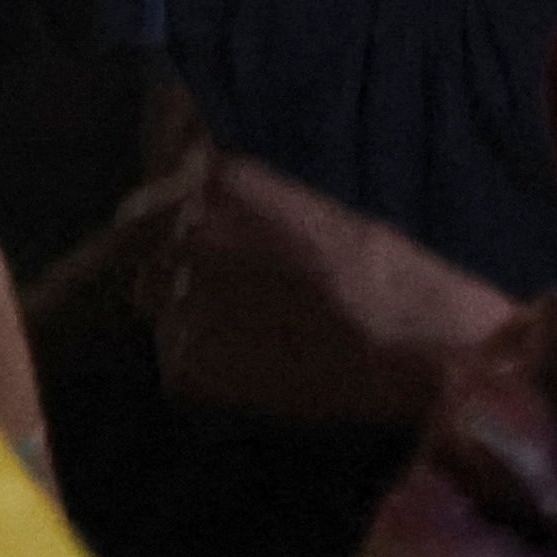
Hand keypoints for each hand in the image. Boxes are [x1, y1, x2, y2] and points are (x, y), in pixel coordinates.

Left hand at [122, 145, 511, 428]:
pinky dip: (208, 371)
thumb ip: (246, 204)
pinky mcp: (188, 364)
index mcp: (221, 184)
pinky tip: (260, 370)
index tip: (191, 256)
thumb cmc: (385, 268)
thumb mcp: (312, 203)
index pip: (146, 209)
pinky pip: (178, 365)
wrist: (410, 341)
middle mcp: (189, 235)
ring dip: (193, 325)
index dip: (166, 237)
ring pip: (162, 316)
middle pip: (149, 265)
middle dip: (180, 281)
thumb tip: (202, 213)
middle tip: (238, 304)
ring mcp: (183, 300)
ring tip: (255, 338)